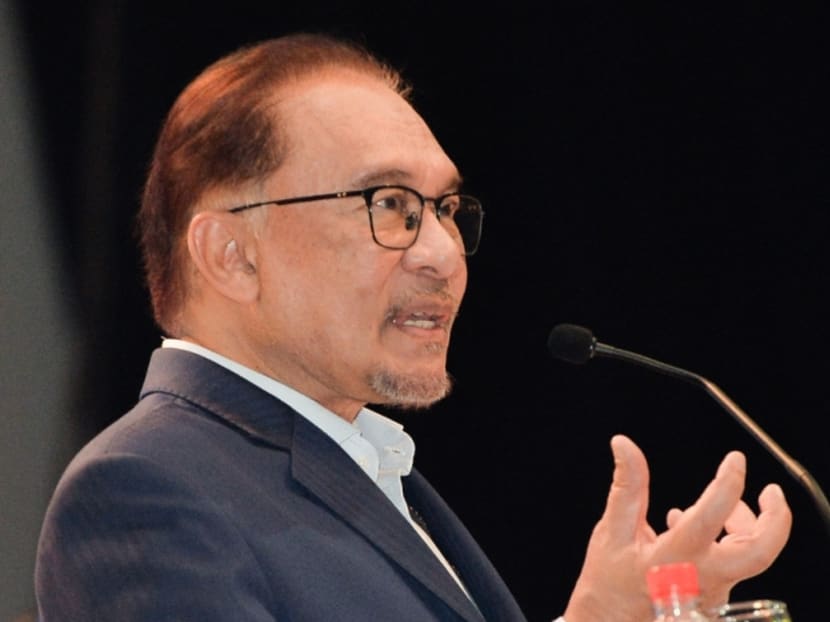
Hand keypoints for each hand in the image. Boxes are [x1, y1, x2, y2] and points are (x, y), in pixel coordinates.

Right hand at [563, 435, 791, 621]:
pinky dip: (730, 540)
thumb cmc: (609, 581)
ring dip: (750, 525)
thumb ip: (627, 485)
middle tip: (771, 491)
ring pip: (752, 557)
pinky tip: (704, 527)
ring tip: (730, 506)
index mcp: (674, 558)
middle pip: (759, 551)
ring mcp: (714, 591)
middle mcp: (702, 578)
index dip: (729, 481)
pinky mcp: (717, 597)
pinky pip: (737, 565)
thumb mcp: (612, 530)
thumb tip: (624, 445)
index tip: (734, 461)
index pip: (712, 514)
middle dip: (775, 518)